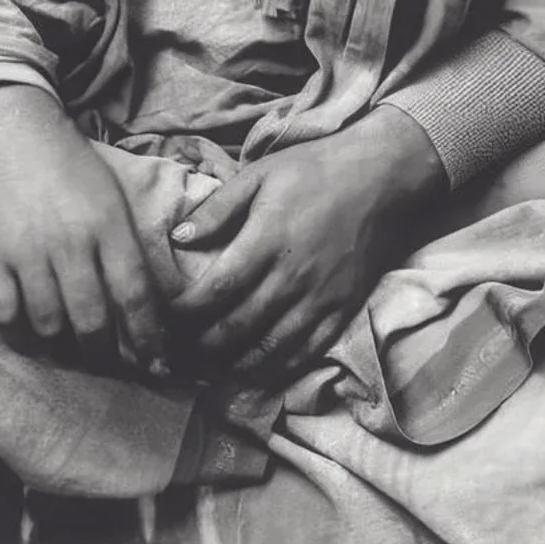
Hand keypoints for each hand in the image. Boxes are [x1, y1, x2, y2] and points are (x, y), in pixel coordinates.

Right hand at [0, 83, 169, 376]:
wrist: (9, 126)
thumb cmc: (68, 163)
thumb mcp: (111, 196)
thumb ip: (124, 246)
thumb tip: (144, 304)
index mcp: (109, 224)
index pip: (136, 296)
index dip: (150, 340)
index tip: (159, 366)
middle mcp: (71, 241)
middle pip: (93, 322)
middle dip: (107, 355)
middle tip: (113, 364)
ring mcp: (27, 249)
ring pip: (50, 325)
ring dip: (64, 349)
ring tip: (73, 352)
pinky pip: (6, 315)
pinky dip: (22, 337)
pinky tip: (33, 340)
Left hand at [164, 108, 446, 387]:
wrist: (378, 177)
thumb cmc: (313, 170)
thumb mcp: (259, 174)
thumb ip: (218, 208)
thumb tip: (178, 238)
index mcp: (266, 241)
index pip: (216, 290)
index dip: (186, 312)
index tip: (166, 318)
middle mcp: (290, 277)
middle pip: (237, 327)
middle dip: (201, 346)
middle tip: (178, 352)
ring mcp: (318, 298)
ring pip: (269, 348)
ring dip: (233, 366)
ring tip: (208, 370)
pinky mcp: (341, 310)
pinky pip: (305, 352)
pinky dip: (276, 369)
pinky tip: (255, 373)